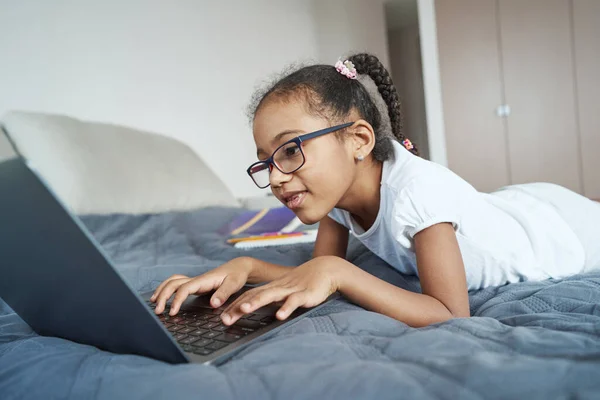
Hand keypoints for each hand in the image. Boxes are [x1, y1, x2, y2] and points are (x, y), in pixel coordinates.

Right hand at [151, 257, 253, 315]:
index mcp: (203, 280)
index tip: (172, 312)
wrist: (238, 267)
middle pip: (173, 284)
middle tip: (158, 311)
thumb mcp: (234, 284)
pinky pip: (177, 285)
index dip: (176, 300)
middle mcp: (196, 279)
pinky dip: (167, 289)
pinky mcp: (195, 284)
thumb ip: (224, 294)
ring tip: (153, 302)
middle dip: (163, 296)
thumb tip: (213, 304)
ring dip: (161, 290)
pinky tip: (163, 297)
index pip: (184, 288)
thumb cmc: (236, 275)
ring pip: (172, 282)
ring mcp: (195, 281)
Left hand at [220, 256, 341, 324]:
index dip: (234, 306)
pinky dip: (286, 308)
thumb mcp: (283, 291)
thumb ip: (270, 300)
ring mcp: (290, 290)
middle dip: (238, 307)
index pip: (248, 296)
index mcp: (271, 288)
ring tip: (244, 310)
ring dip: (256, 302)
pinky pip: (294, 301)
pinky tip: (279, 316)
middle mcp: (277, 288)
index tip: (221, 317)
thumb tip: (252, 310)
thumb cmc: (302, 284)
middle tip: (224, 319)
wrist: (325, 270)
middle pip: (254, 296)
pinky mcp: (304, 294)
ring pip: (270, 296)